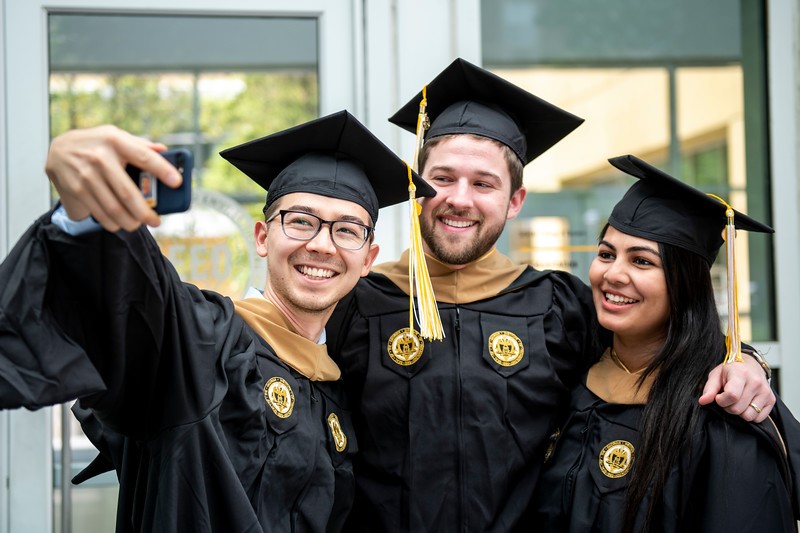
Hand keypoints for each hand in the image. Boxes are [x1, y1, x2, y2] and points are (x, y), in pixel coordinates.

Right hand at [45, 125, 181, 231]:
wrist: (58, 149)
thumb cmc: (96, 143)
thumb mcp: (115, 136)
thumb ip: (139, 144)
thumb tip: (165, 151)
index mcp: (115, 140)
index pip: (144, 156)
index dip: (162, 170)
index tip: (177, 182)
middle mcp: (100, 157)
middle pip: (128, 193)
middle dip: (145, 212)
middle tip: (156, 221)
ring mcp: (86, 174)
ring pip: (114, 208)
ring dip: (130, 222)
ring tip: (138, 224)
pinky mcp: (77, 189)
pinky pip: (99, 212)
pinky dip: (112, 223)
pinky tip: (120, 224)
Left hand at [698, 356, 774, 422]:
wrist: (750, 364)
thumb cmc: (731, 370)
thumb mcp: (716, 375)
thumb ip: (709, 389)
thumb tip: (703, 401)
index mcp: (741, 373)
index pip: (732, 395)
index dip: (721, 400)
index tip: (719, 397)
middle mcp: (755, 383)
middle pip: (737, 409)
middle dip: (728, 407)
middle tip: (727, 398)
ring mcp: (765, 392)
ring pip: (748, 416)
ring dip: (739, 412)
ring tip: (737, 401)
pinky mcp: (771, 400)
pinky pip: (758, 418)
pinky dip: (750, 414)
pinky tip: (746, 403)